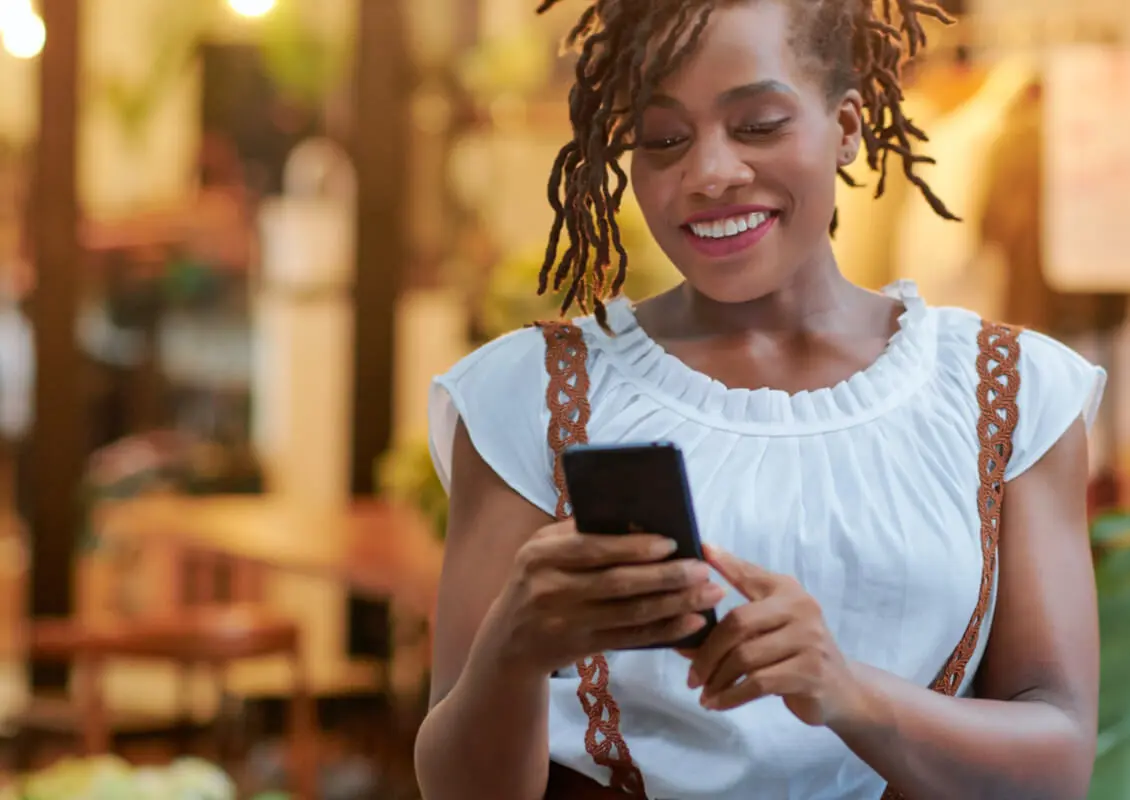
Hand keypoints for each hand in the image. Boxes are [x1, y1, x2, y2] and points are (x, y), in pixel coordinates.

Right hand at [489, 521, 725, 673]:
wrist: (507, 642)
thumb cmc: (537, 581)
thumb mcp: (541, 551)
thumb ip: (579, 534)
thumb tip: (638, 520)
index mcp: (539, 554)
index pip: (592, 548)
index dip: (634, 546)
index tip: (672, 542)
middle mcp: (549, 588)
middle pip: (617, 582)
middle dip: (666, 576)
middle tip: (703, 569)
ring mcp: (564, 622)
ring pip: (629, 612)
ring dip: (674, 603)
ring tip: (708, 594)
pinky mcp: (579, 648)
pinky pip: (629, 638)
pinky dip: (663, 631)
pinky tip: (690, 623)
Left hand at [681, 545, 860, 725]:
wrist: (841, 689)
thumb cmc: (795, 653)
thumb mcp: (769, 628)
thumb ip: (733, 623)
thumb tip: (682, 632)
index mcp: (787, 591)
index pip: (748, 575)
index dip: (724, 563)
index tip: (701, 549)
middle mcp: (800, 609)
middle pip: (738, 623)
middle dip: (708, 652)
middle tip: (691, 675)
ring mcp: (808, 640)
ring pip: (745, 657)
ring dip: (717, 679)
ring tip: (702, 692)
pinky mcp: (809, 673)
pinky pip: (758, 683)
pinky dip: (731, 696)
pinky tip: (717, 702)